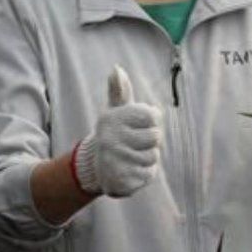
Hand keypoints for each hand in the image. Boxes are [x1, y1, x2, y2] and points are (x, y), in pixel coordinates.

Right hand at [73, 65, 163, 196]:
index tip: (139, 124)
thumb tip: (116, 69)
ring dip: (147, 158)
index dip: (151, 121)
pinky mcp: (120, 182)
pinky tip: (129, 170)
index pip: (154, 116)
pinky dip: (144, 174)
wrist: (95, 166)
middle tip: (135, 143)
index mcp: (113, 119)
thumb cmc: (114, 132)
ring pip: (154, 157)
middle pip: (156, 137)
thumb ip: (119, 89)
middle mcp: (111, 139)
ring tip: (130, 156)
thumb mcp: (116, 109)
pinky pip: (149, 175)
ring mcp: (115, 162)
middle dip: (150, 141)